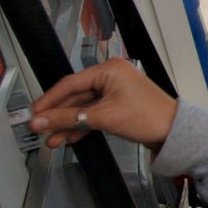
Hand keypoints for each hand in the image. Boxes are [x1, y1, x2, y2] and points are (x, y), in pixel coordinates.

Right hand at [29, 57, 177, 149]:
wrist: (173, 133)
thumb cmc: (149, 117)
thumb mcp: (103, 117)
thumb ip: (68, 119)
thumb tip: (42, 120)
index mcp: (109, 70)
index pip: (70, 84)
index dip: (49, 100)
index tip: (34, 113)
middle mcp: (111, 77)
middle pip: (75, 96)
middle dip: (57, 115)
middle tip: (39, 127)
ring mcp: (114, 91)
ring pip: (83, 108)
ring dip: (67, 123)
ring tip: (51, 138)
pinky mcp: (117, 105)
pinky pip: (93, 114)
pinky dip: (81, 125)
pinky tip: (68, 137)